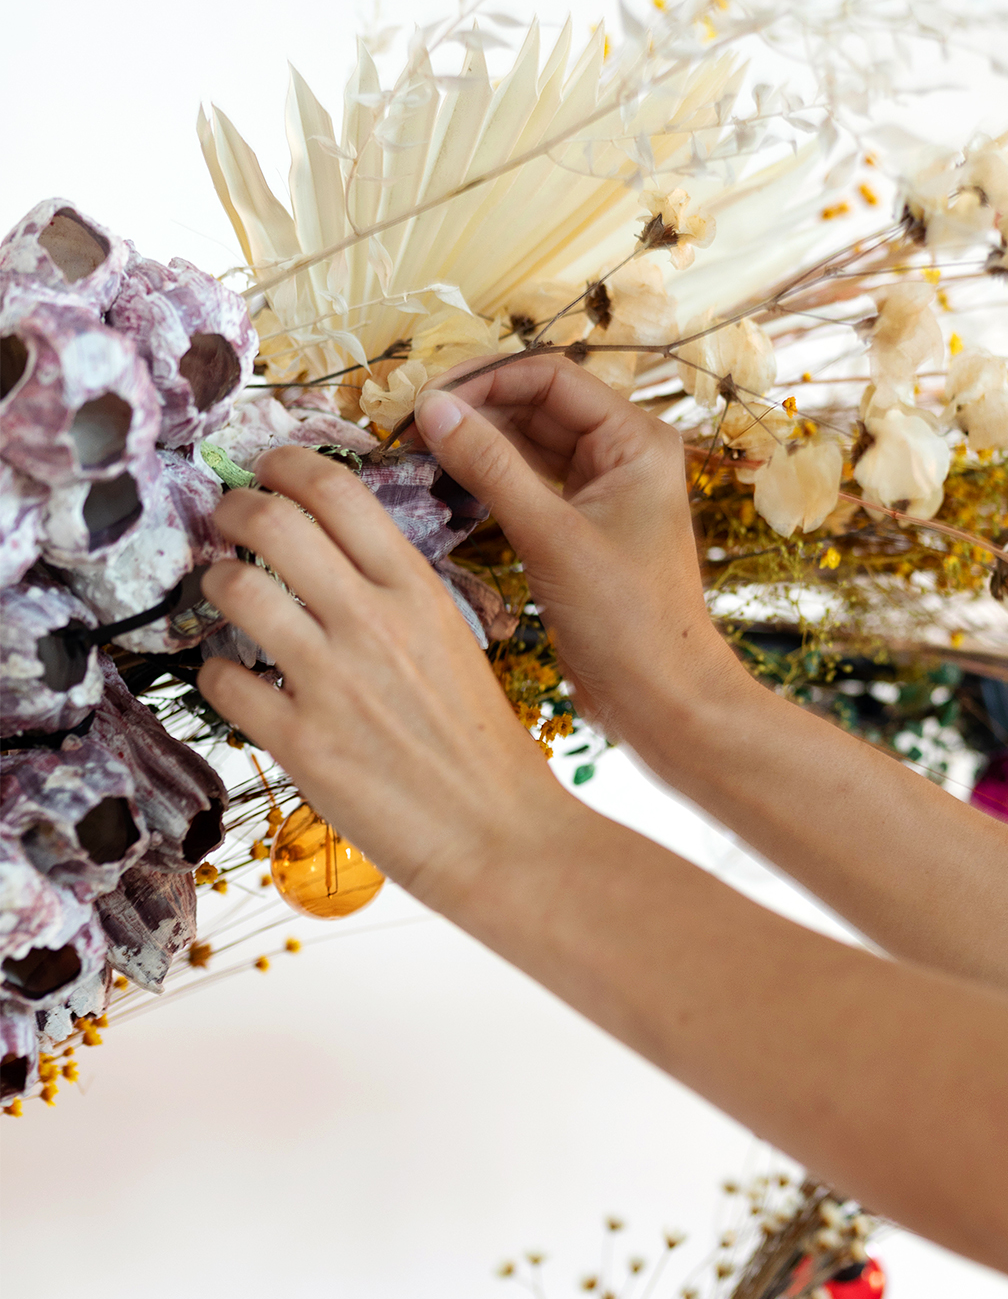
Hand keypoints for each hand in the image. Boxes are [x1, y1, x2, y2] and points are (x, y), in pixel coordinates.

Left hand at [197, 446, 563, 906]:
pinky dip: (215, 673)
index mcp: (417, 590)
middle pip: (274, 520)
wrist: (500, 833)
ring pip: (235, 589)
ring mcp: (330, 680)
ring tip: (221, 591)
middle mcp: (371, 621)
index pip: (338, 490)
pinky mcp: (299, 741)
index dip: (287, 464)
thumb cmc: (483, 743)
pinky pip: (223, 681)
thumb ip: (396, 595)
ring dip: (215, 581)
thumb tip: (333, 559)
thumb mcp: (453, 640)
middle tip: (226, 519)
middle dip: (234, 508)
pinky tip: (233, 680)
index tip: (267, 468)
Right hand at [413, 354, 744, 747]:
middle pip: (535, 405)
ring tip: (417, 453)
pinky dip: (489, 479)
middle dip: (474, 410)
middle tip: (408, 428)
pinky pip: (529, 483)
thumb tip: (432, 408)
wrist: (664, 699)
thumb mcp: (550, 537)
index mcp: (636, 439)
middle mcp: (623, 453)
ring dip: (477, 444)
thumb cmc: (626, 620)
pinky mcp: (582, 526)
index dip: (483, 379)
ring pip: (528, 445)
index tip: (424, 400)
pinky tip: (446, 485)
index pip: (548, 377)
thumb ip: (490, 467)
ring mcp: (602, 490)